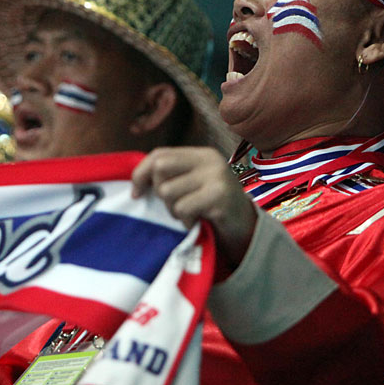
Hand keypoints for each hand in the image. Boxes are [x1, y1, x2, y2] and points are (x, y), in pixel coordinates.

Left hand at [131, 147, 256, 271]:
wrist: (247, 230)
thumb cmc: (212, 210)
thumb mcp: (192, 186)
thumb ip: (171, 177)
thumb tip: (136, 184)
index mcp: (201, 154)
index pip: (159, 154)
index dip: (141, 174)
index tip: (136, 193)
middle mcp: (210, 160)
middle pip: (160, 168)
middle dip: (158, 192)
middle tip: (174, 206)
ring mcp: (216, 176)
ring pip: (168, 191)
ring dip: (173, 210)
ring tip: (190, 214)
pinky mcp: (219, 196)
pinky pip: (183, 208)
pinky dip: (185, 221)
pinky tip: (197, 222)